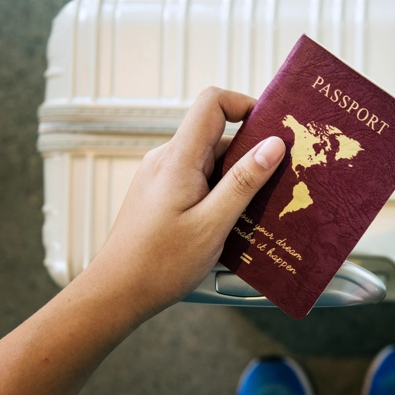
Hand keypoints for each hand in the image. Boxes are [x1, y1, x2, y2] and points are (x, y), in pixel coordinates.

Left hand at [84, 86, 285, 321]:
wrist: (117, 292)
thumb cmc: (159, 264)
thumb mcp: (213, 224)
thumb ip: (244, 182)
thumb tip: (273, 145)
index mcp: (178, 159)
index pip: (212, 103)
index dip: (245, 104)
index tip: (271, 129)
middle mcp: (167, 160)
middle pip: (217, 134)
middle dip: (250, 153)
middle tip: (277, 179)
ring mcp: (162, 176)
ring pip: (210, 160)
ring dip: (237, 178)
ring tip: (255, 210)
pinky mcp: (161, 193)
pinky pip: (199, 178)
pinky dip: (220, 192)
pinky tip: (232, 220)